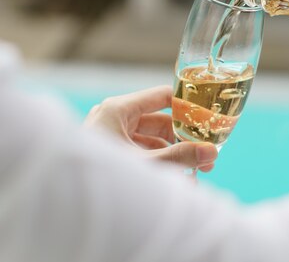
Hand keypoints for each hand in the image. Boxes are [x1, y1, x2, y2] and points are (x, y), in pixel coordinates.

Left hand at [84, 86, 217, 171]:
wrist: (66, 203)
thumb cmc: (100, 177)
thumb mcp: (146, 165)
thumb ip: (180, 156)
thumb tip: (211, 151)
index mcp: (118, 109)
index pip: (162, 97)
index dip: (187, 106)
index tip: (208, 117)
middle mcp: (114, 119)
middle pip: (160, 122)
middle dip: (184, 140)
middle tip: (205, 154)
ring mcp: (111, 137)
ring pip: (152, 141)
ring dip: (174, 156)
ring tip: (195, 175)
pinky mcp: (110, 154)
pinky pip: (141, 154)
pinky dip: (158, 165)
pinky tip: (177, 182)